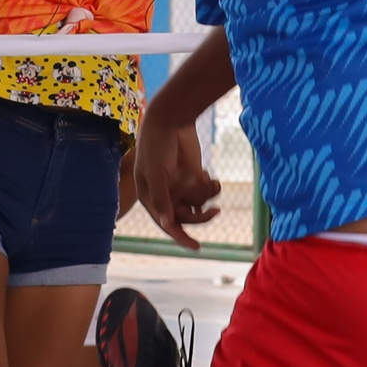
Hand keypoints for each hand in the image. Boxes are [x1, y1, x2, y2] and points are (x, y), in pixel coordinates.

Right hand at [129, 117, 220, 245]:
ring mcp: (180, 186)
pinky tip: (211, 178)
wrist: (171, 119)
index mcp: (151, 198)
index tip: (196, 247)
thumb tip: (167, 224)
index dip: (180, 237)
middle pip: (186, 217)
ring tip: (211, 183)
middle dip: (201, 215)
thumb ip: (162, 199)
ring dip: (206, 198)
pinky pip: (205, 192)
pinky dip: (211, 188)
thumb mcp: (156, 173)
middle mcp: (166, 195)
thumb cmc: (156, 146)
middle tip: (215, 211)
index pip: (166, 224)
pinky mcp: (194, 176)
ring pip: (198, 205)